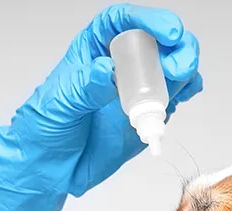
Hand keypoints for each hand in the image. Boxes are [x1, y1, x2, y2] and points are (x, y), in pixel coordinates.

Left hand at [0, 4, 203, 210]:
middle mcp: (120, 64)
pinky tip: (186, 93)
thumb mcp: (59, 105)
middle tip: (180, 62)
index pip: (122, 22)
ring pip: (172, 65)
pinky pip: (174, 95)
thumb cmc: (44, 129)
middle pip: (156, 40)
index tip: (167, 31)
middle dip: (176, 45)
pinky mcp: (148, 112)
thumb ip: (84, 87)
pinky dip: (186, 90)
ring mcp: (137, 88)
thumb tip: (106, 69)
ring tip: (182, 78)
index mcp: (93, 50)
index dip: (147, 20)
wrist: (50, 168)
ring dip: (185, 67)